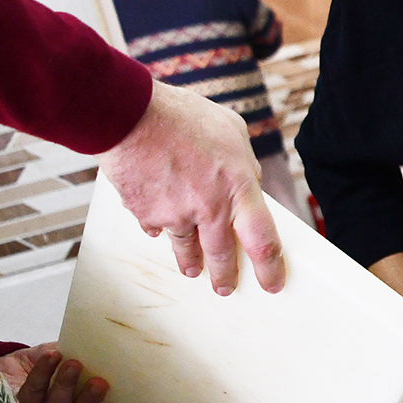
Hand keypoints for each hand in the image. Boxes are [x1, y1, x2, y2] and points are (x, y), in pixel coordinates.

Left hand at [0, 345, 130, 402]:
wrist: (16, 365)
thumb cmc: (57, 365)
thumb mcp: (83, 362)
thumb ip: (99, 362)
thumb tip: (120, 348)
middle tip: (100, 382)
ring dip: (66, 386)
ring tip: (74, 364)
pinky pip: (32, 393)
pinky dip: (44, 372)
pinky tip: (52, 355)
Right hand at [101, 80, 285, 294]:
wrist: (130, 115)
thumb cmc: (182, 116)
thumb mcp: (231, 131)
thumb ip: (243, 161)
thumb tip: (249, 178)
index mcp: (238, 188)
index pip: (263, 241)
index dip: (270, 268)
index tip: (272, 284)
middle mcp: (209, 209)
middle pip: (222, 256)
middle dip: (225, 276)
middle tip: (226, 287)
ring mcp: (176, 215)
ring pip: (186, 249)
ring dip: (190, 262)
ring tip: (192, 270)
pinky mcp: (146, 214)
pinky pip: (155, 228)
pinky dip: (158, 227)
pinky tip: (158, 227)